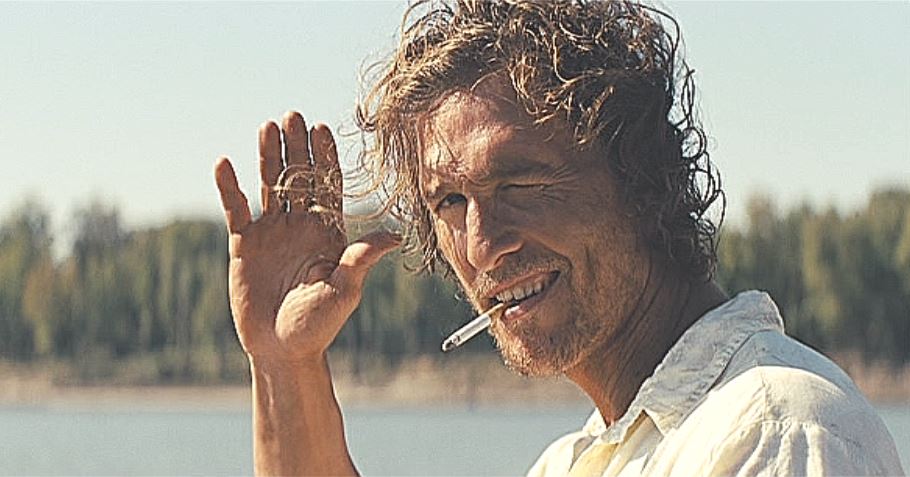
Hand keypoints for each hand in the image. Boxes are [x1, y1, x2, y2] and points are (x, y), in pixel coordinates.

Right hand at [214, 111, 398, 363]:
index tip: (322, 129)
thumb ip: (361, 260)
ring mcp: (273, 232)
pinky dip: (229, 187)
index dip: (325, 158)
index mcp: (329, 231)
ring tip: (267, 127)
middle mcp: (302, 225)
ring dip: (268, 157)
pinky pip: (236, 209)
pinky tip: (224, 163)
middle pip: (299, 177)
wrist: (282, 348)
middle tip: (293, 115)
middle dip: (297, 147)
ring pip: (270, 185)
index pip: (328, 186)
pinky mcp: (245, 244)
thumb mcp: (344, 290)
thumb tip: (393, 235)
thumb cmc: (319, 323)